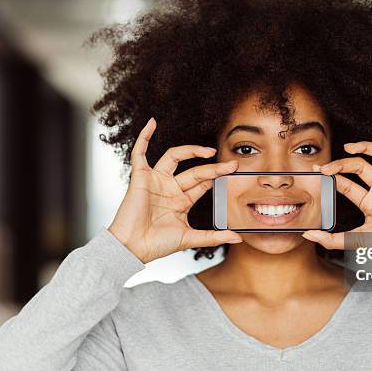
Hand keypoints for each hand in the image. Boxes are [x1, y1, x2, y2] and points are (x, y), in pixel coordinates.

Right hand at [108, 118, 242, 262]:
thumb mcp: (190, 238)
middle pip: (195, 171)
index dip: (217, 177)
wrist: (133, 247)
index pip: (203, 184)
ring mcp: (155, 181)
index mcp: (181, 201)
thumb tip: (238, 238)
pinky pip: (139, 152)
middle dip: (214, 168)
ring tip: (209, 151)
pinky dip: (144, 137)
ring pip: (175, 157)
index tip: (233, 173)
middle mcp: (170, 188)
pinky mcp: (140, 176)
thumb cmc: (157, 244)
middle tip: (231, 166)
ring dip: (191, 151)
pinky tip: (152, 123)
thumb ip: (214, 237)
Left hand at [302, 121, 371, 249]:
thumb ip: (331, 240)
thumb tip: (307, 235)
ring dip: (366, 146)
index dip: (333, 175)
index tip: (317, 170)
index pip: (347, 183)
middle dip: (342, 164)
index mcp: (369, 202)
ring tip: (349, 146)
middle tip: (326, 167)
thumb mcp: (355, 241)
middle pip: (360, 166)